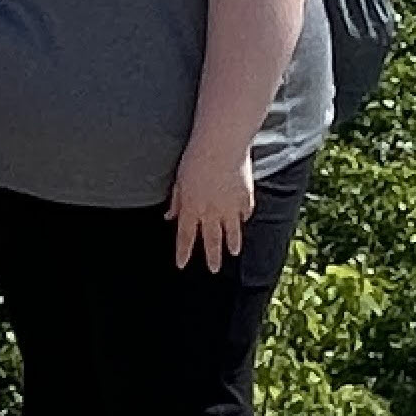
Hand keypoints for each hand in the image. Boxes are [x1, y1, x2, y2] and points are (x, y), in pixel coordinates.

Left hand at [165, 137, 254, 273]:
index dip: (184, 252)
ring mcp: (230, 206)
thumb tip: (169, 216)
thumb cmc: (195, 158)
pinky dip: (243, 218)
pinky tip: (243, 221)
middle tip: (213, 270)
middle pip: (211, 240)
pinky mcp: (246, 198)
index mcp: (192, 208)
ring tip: (234, 252)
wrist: (221, 145)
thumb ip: (177, 201)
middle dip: (212, 256)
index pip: (186, 236)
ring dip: (233, 243)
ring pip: (232, 232)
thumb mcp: (179, 181)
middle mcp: (211, 212)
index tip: (182, 265)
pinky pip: (245, 212)